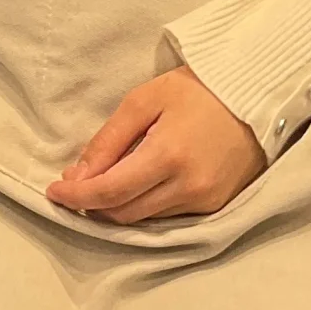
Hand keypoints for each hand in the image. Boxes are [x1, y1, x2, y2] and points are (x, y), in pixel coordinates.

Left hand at [46, 67, 266, 222]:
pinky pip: (168, 217)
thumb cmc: (198, 90)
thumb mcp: (145, 101)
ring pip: (145, 219)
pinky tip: (135, 187)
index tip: (54, 192)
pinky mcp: (216, 206)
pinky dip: (145, 206)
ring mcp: (205, 201)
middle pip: (124, 213)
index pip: (110, 192)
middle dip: (92, 205)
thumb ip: (109, 140)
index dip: (77, 197)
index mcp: (168, 156)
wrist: (256, 95)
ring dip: (117, 208)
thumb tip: (77, 175)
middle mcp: (188, 187)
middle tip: (74, 187)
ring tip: (101, 185)